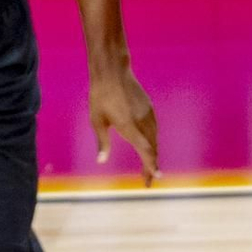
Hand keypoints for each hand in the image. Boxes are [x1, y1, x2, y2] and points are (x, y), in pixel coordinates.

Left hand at [89, 56, 159, 183]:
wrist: (112, 72)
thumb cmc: (100, 96)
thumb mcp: (97, 120)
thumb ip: (102, 142)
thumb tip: (101, 161)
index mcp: (129, 126)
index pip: (145, 150)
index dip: (150, 165)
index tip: (154, 178)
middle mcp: (142, 121)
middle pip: (152, 147)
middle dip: (151, 165)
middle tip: (148, 180)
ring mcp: (148, 114)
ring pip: (155, 138)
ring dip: (153, 153)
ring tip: (148, 167)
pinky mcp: (149, 108)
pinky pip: (154, 129)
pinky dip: (153, 141)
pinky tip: (149, 147)